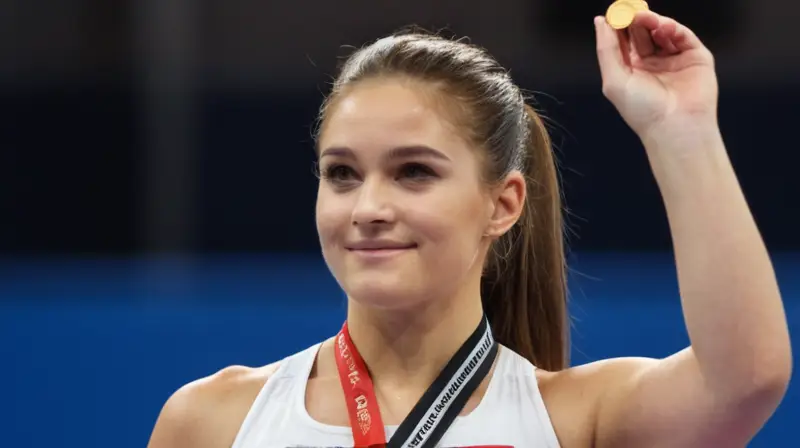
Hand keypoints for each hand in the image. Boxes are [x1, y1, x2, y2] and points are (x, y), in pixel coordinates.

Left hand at [594, 12, 718, 142]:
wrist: (675, 127)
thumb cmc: (642, 110)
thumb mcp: (614, 79)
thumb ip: (606, 49)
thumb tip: (600, 22)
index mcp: (631, 69)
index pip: (623, 39)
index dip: (618, 24)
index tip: (614, 12)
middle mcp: (652, 62)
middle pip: (642, 31)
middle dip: (635, 19)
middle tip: (630, 11)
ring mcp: (674, 59)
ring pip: (662, 30)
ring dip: (653, 21)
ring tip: (645, 18)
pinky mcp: (695, 57)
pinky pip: (683, 35)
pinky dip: (673, 28)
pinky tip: (663, 27)